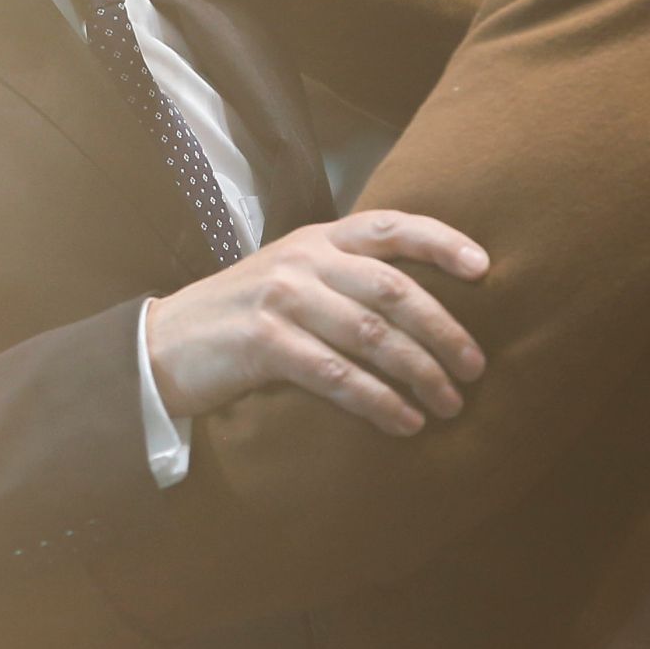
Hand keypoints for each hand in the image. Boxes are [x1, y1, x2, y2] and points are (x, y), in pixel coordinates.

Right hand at [145, 210, 487, 434]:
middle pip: (393, 289)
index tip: (485, 269)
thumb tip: (426, 308)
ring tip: (449, 404)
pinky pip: (337, 376)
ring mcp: (282, 298)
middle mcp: (304, 259)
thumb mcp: (294, 275)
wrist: (164, 343)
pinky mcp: (264, 343)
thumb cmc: (244, 314)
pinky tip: (404, 422)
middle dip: (444, 330)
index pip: (391, 225)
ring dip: (420, 373)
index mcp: (320, 237)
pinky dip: (378, 402)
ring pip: (372, 335)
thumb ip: (346, 276)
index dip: (442, 242)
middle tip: (476, 367)